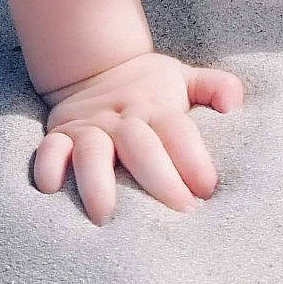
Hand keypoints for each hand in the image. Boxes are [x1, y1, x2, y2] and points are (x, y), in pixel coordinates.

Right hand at [34, 51, 243, 224]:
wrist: (95, 67)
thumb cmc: (151, 89)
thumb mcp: (186, 79)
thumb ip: (217, 88)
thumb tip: (235, 104)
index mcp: (157, 108)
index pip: (178, 132)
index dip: (193, 158)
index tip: (207, 189)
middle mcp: (123, 119)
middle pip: (141, 146)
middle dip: (160, 179)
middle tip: (179, 212)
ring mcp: (89, 127)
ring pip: (92, 152)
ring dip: (97, 181)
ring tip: (105, 216)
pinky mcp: (60, 134)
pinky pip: (48, 149)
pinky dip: (47, 166)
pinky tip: (50, 189)